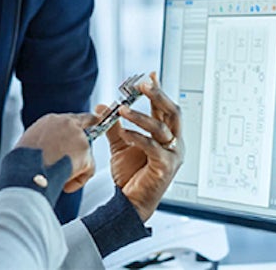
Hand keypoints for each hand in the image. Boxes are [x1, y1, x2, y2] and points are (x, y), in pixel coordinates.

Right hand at [15, 112, 98, 192]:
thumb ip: (46, 142)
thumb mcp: (30, 144)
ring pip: (85, 153)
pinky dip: (78, 179)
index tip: (91, 122)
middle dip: (82, 144)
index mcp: (51, 120)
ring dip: (75, 167)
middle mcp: (66, 123)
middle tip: (77, 159)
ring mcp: (78, 135)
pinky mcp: (85, 150)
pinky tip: (66, 185)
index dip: (78, 126)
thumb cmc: (23, 162)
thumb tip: (50, 154)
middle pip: (85, 127)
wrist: (26, 169)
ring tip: (58, 179)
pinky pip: (88, 168)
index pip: (70, 119)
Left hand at [104, 72, 182, 220]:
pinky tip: (125, 133)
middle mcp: (173, 142)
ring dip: (141, 116)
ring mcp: (172, 154)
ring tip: (122, 109)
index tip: (150, 75)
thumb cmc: (130, 174)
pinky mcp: (165, 166)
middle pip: (172, 112)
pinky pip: (153, 147)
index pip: (164, 108)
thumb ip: (113, 126)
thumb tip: (102, 106)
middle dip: (158, 95)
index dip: (159, 90)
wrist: (129, 202)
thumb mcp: (120, 145)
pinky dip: (138, 138)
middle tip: (143, 84)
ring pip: (161, 128)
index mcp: (165, 135)